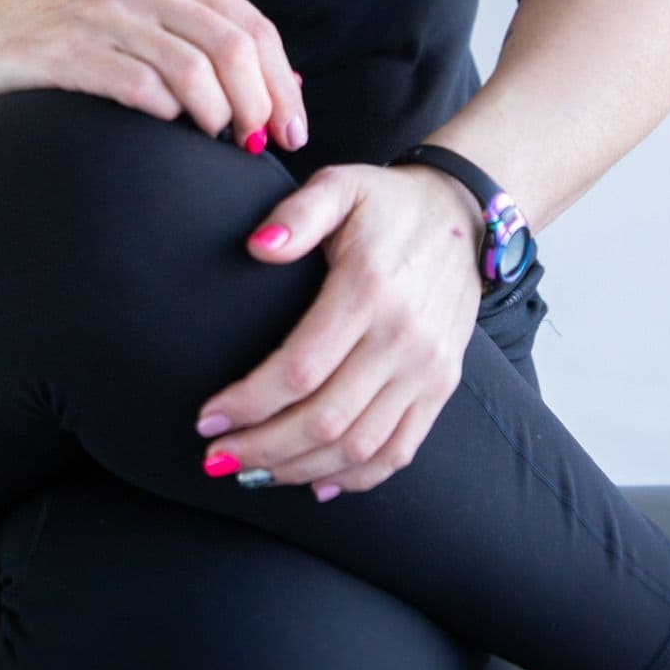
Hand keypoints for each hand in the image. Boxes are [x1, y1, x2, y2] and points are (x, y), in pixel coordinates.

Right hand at [0, 0, 308, 157]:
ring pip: (196, 72)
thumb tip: (278, 84)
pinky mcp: (74, 48)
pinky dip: (167, 115)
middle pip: (236, 49)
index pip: (255, 27)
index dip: (283, 83)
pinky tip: (168, 126)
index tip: (293, 127)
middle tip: (260, 145)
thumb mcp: (146, 4)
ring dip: (218, 117)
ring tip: (216, 140)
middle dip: (261, 106)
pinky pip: (142, 88)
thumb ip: (204, 31)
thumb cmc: (76, 20)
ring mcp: (111, 12)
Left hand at [194, 162, 484, 497]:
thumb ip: (297, 214)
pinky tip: (316, 484)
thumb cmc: (386, 203)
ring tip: (251, 474)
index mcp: (369, 290)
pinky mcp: (441, 387)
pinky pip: (399, 451)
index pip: (300, 368)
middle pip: (324, 419)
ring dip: (299, 470)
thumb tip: (256, 247)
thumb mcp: (340, 185)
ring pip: (358, 446)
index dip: (249, 402)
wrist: (463, 215)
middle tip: (216, 457)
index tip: (207, 418)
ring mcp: (427, 369)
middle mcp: (403, 338)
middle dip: (262, 448)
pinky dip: (356, 478)